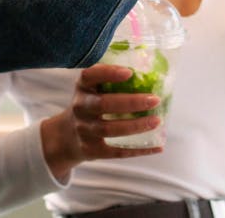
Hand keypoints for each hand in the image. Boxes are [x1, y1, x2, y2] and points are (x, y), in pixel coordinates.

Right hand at [38, 63, 163, 180]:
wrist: (67, 136)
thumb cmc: (91, 105)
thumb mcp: (93, 89)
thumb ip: (113, 80)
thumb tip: (153, 74)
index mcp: (82, 87)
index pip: (90, 76)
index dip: (108, 73)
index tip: (130, 73)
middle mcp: (80, 108)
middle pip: (103, 104)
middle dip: (131, 102)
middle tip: (154, 100)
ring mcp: (84, 131)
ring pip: (109, 129)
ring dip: (136, 125)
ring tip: (156, 121)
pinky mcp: (91, 151)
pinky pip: (116, 152)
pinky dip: (138, 150)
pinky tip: (157, 146)